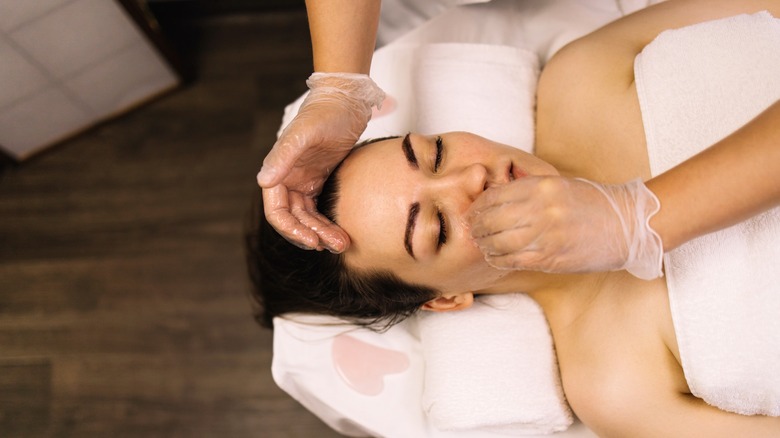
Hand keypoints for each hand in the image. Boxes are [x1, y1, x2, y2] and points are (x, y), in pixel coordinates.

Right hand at [257, 73, 384, 251]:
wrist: (347, 99)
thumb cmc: (326, 112)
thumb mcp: (305, 133)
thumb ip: (284, 156)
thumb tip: (262, 181)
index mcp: (278, 170)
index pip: (277, 211)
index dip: (291, 230)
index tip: (313, 240)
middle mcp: (287, 178)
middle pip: (293, 219)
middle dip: (311, 235)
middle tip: (335, 245)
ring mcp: (304, 180)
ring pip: (307, 217)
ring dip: (322, 232)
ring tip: (343, 243)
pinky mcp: (319, 179)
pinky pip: (319, 208)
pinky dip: (327, 222)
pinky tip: (341, 232)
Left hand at [468, 176, 663, 278]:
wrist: (627, 224)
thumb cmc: (592, 203)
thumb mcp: (558, 186)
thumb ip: (528, 190)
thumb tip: (495, 199)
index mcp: (541, 186)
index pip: (494, 196)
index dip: (478, 207)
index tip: (474, 213)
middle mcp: (541, 208)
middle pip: (492, 220)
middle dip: (478, 228)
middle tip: (474, 231)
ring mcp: (545, 234)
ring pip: (499, 243)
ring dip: (486, 246)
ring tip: (484, 246)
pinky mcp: (550, 257)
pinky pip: (513, 260)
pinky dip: (499, 260)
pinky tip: (497, 258)